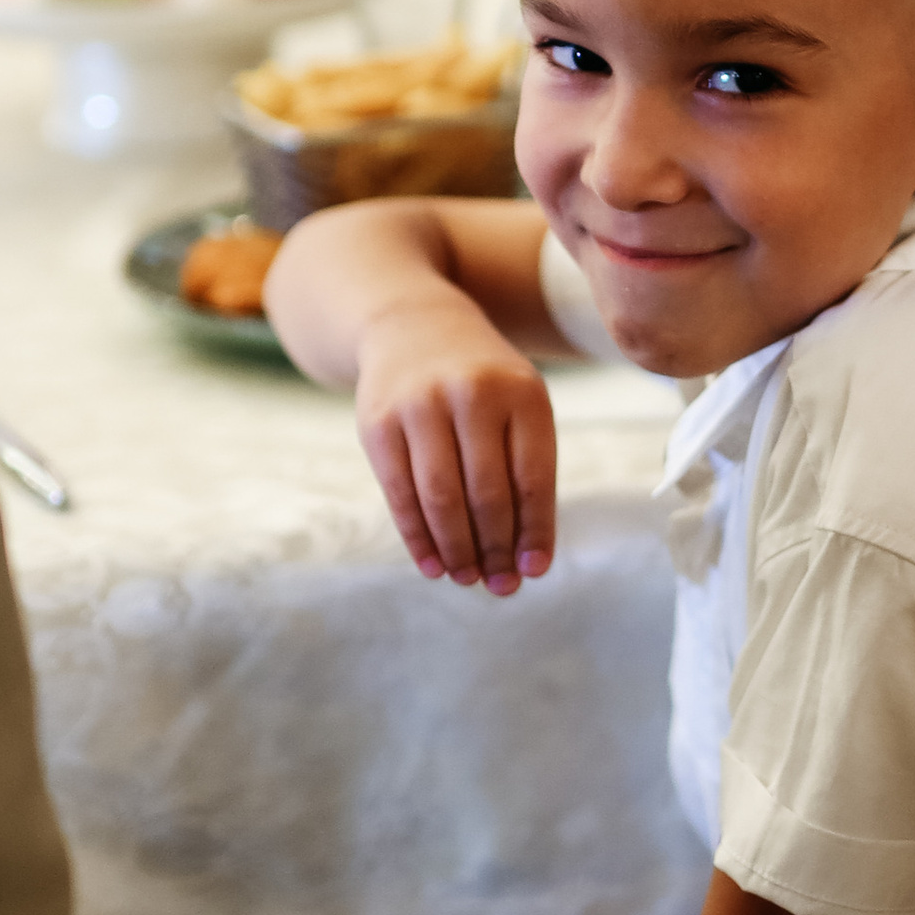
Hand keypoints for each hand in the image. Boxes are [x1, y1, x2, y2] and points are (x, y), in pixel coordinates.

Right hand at [355, 290, 557, 592]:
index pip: (533, 479)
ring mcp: (421, 405)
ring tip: (468, 579)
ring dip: (457, 550)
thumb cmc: (482, 387)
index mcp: (522, 393)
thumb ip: (526, 472)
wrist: (413, 326)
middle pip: (487, 494)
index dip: (535, 532)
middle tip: (500, 588)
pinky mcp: (379, 422)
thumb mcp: (517, 408)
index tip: (534, 572)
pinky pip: (399, 493)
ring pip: (442, 498)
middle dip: (496, 549)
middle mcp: (473, 394)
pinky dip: (418, 537)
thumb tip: (527, 561)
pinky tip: (433, 564)